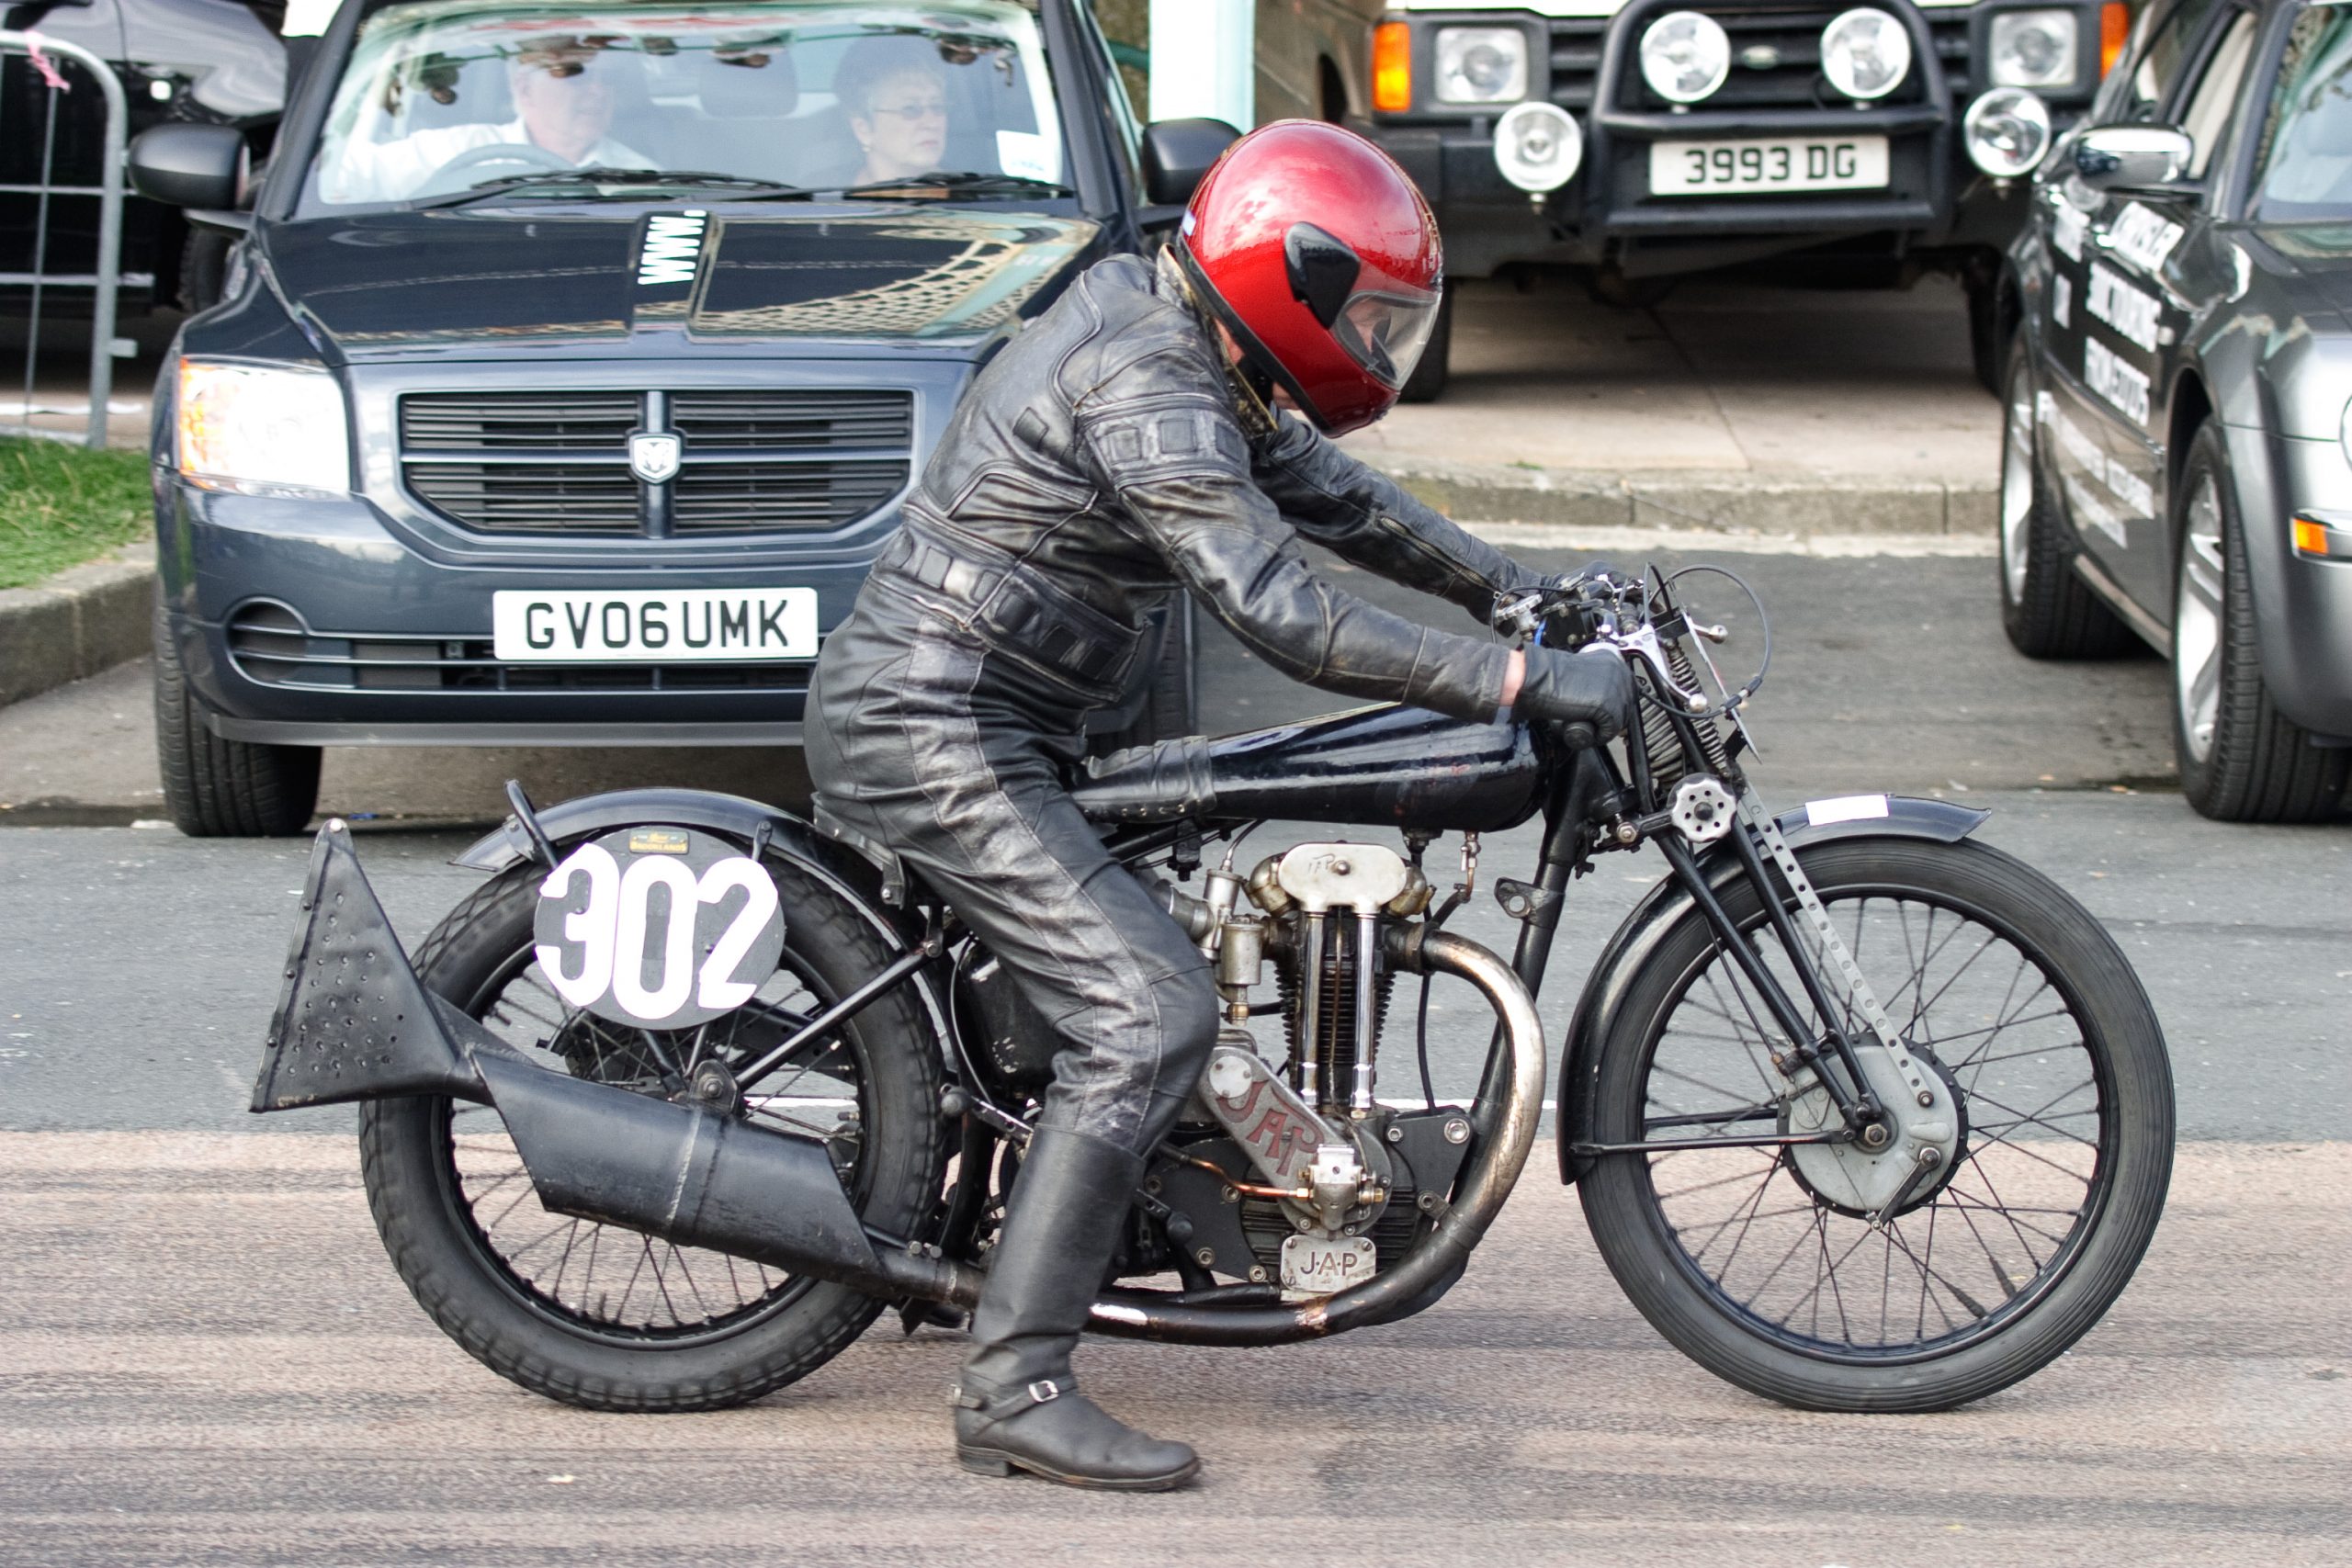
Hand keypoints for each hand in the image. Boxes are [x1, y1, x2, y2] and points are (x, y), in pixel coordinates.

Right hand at [1515, 644, 1634, 741]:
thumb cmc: (1550, 676)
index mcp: (1613, 660)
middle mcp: (1619, 672)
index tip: (1603, 712)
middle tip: (1594, 722)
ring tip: (1586, 726)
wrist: (1539, 680)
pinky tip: (1583, 729)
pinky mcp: (1609, 707)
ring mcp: (1616, 689)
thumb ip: (1595, 681)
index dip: (1615, 704)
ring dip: (1604, 726)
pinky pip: (1609, 730)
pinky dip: (1598, 735)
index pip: (1626, 689)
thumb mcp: (1581, 672)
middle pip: (1626, 704)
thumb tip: (1600, 696)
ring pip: (1620, 718)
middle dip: (1612, 716)